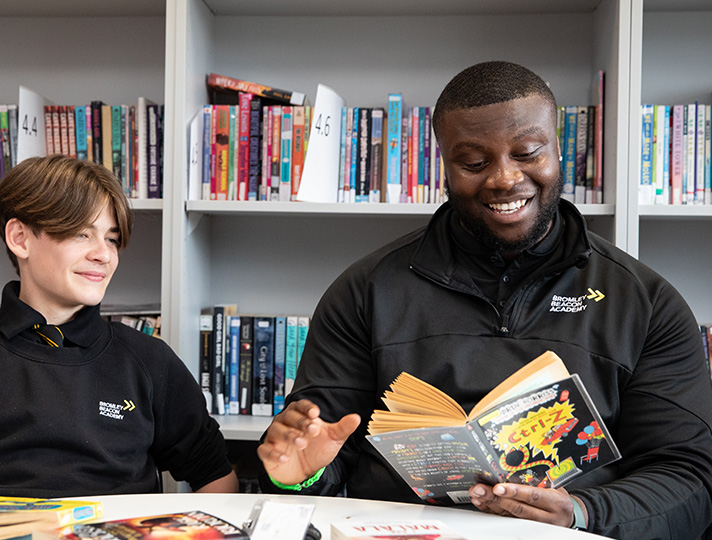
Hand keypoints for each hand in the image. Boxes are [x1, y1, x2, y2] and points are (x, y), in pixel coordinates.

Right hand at [257, 399, 360, 485]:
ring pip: (276, 430)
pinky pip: (265, 450)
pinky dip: (273, 453)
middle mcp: (286, 423)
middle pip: (288, 416)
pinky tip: (284, 457)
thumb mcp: (333, 438)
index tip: (315, 414)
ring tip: (301, 443)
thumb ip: (343, 428)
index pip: (300, 405)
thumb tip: (355, 418)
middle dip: (300, 422)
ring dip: (288, 435)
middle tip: (312, 430)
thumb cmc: (316, 450)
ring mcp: (276, 437)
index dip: (307, 408)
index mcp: (300, 416)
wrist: (305, 471)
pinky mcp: (268, 452)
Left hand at [469, 483, 585, 528]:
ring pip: (510, 516)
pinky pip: (507, 520)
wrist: (568, 515)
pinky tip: (482, 503)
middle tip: (480, 488)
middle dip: (496, 498)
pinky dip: (492, 511)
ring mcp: (536, 526)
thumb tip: (512, 466)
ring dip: (490, 504)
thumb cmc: (558, 495)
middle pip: (518, 508)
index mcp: (556, 503)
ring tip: (477, 493)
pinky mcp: (526, 529)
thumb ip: (538, 480)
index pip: (533, 497)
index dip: (515, 492)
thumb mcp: (555, 486)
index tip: (498, 487)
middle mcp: (546, 517)